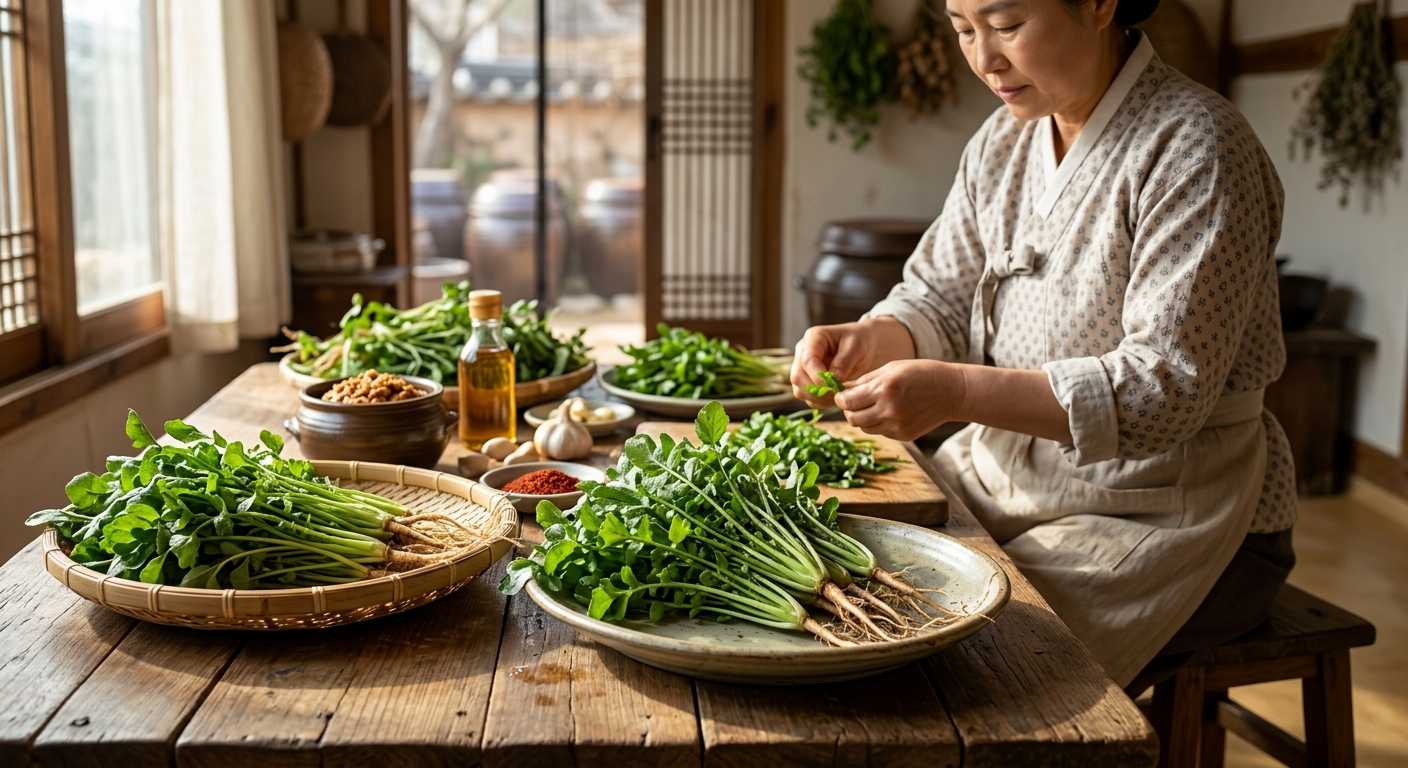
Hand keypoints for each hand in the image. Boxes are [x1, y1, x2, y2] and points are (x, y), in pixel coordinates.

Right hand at [791, 317, 915, 407]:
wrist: (865, 347)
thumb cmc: (861, 341)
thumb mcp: (856, 347)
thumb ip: (844, 362)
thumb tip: (833, 380)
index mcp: (813, 337)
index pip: (807, 360)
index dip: (818, 376)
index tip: (835, 385)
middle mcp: (803, 352)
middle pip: (798, 377)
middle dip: (817, 389)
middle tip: (838, 393)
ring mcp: (803, 368)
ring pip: (799, 390)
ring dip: (818, 398)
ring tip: (839, 395)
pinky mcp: (808, 381)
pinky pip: (807, 398)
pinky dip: (820, 402)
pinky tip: (836, 397)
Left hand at [833, 359, 964, 441]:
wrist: (952, 392)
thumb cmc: (921, 373)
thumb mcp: (891, 368)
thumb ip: (865, 380)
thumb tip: (843, 390)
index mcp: (884, 389)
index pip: (847, 402)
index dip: (840, 398)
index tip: (842, 394)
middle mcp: (889, 410)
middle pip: (852, 419)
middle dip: (848, 410)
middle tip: (854, 402)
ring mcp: (896, 426)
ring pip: (864, 428)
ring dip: (863, 418)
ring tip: (874, 405)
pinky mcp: (903, 436)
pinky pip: (880, 432)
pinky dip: (879, 423)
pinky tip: (890, 411)